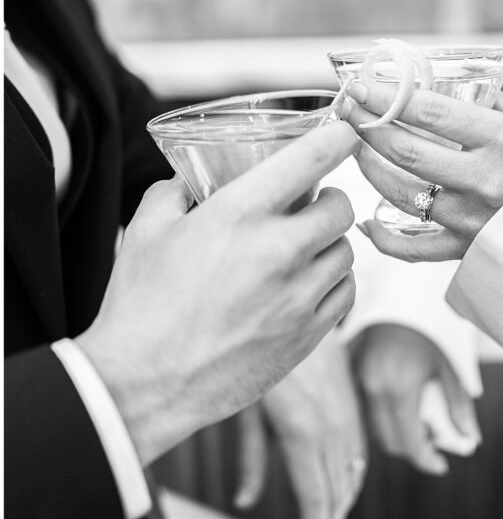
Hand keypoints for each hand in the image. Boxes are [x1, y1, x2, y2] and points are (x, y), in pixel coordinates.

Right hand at [76, 121, 359, 465]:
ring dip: (331, 244)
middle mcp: (278, 252)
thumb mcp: (146, 230)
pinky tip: (312, 284)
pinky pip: (344, 294)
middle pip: (341, 208)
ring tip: (307, 248)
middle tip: (314, 204)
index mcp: (238, 215)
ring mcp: (298, 298)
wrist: (145, 385)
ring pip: (347, 253)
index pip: (310, 159)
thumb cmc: (140, 306)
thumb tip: (192, 182)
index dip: (336, 138)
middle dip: (331, 200)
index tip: (344, 133)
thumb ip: (175, 193)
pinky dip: (335, 282)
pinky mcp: (307, 337)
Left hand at [234, 331, 367, 518]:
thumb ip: (248, 458)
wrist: (293, 310)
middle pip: (337, 489)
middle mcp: (330, 426)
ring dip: (343, 501)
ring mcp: (345, 413)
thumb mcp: (245, 409)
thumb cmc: (259, 358)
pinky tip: (346, 485)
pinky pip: (360, 448)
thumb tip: (244, 501)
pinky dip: (354, 474)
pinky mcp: (351, 403)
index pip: (316, 495)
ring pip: (352, 471)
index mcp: (302, 432)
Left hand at [342, 90, 502, 261]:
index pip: (430, 112)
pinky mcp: (466, 250)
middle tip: (347, 111)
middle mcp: (487, 180)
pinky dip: (382, 238)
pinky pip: (411, 250)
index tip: (361, 86)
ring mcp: (474, 219)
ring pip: (400, 194)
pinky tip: (365, 221)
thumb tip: (429, 81)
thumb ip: (483, 103)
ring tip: (358, 150)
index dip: (387, 96)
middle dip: (367, 126)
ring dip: (369, 169)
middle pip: (406, 151)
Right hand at [350, 324, 480, 473]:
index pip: (409, 443)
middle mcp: (373, 388)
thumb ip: (459, 406)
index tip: (440, 466)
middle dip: (413, 448)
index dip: (426, 460)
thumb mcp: (450, 367)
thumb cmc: (430, 331)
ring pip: (375, 428)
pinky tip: (401, 405)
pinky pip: (365, 409)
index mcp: (400, 389)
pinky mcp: (351, 374)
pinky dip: (384, 416)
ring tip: (420, 419)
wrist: (400, 296)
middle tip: (434, 439)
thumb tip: (471, 440)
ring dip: (397, 433)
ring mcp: (358, 381)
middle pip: (389, 442)